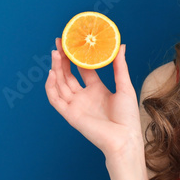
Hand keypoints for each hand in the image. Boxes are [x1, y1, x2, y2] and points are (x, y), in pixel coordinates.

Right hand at [45, 37, 141, 158]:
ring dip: (56, 68)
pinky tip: (52, 73)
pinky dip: (51, 87)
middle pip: (68, 75)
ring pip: (60, 84)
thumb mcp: (124, 86)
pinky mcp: (70, 114)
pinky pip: (55, 99)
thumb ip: (120, 66)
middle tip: (59, 42)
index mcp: (97, 89)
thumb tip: (121, 46)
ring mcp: (76, 105)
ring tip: (55, 52)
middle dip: (63, 59)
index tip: (74, 42)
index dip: (77, 57)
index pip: (83, 70)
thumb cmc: (128, 116)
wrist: (124, 137)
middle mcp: (84, 96)